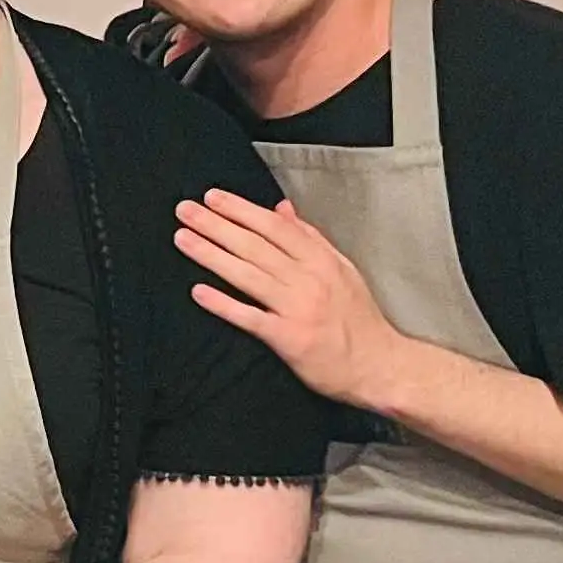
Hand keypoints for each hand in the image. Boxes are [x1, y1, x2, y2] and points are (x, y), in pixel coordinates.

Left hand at [172, 189, 414, 410]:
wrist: (380, 365)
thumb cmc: (358, 319)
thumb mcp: (342, 270)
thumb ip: (310, 238)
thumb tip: (282, 209)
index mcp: (321, 260)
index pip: (275, 227)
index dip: (242, 210)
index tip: (213, 197)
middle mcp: (309, 279)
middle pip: (255, 245)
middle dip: (217, 225)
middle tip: (185, 210)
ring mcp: (298, 308)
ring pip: (248, 274)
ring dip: (212, 255)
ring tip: (182, 238)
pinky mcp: (289, 338)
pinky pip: (251, 317)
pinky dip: (224, 304)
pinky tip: (198, 292)